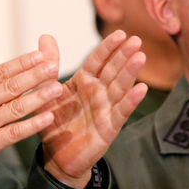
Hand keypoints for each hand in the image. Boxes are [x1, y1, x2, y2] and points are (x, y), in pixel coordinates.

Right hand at [0, 35, 63, 181]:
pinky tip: (47, 118)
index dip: (20, 63)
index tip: (37, 55)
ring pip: (16, 107)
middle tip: (54, 65)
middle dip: (35, 74)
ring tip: (57, 88)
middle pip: (11, 86)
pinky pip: (13, 133)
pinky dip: (32, 125)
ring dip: (39, 97)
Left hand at [39, 30, 146, 188]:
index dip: (108, 47)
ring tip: (140, 56)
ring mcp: (105, 109)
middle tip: (137, 40)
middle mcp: (97, 92)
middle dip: (124, 54)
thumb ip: (49, 66)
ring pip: (119, 87)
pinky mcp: (108, 127)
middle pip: (112, 70)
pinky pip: (120, 112)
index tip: (121, 33)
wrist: (57, 155)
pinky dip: (131, 101)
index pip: (97, 60)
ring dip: (130, 72)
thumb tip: (46, 36)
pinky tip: (142, 89)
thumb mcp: (47, 91)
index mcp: (83, 82)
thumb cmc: (54, 121)